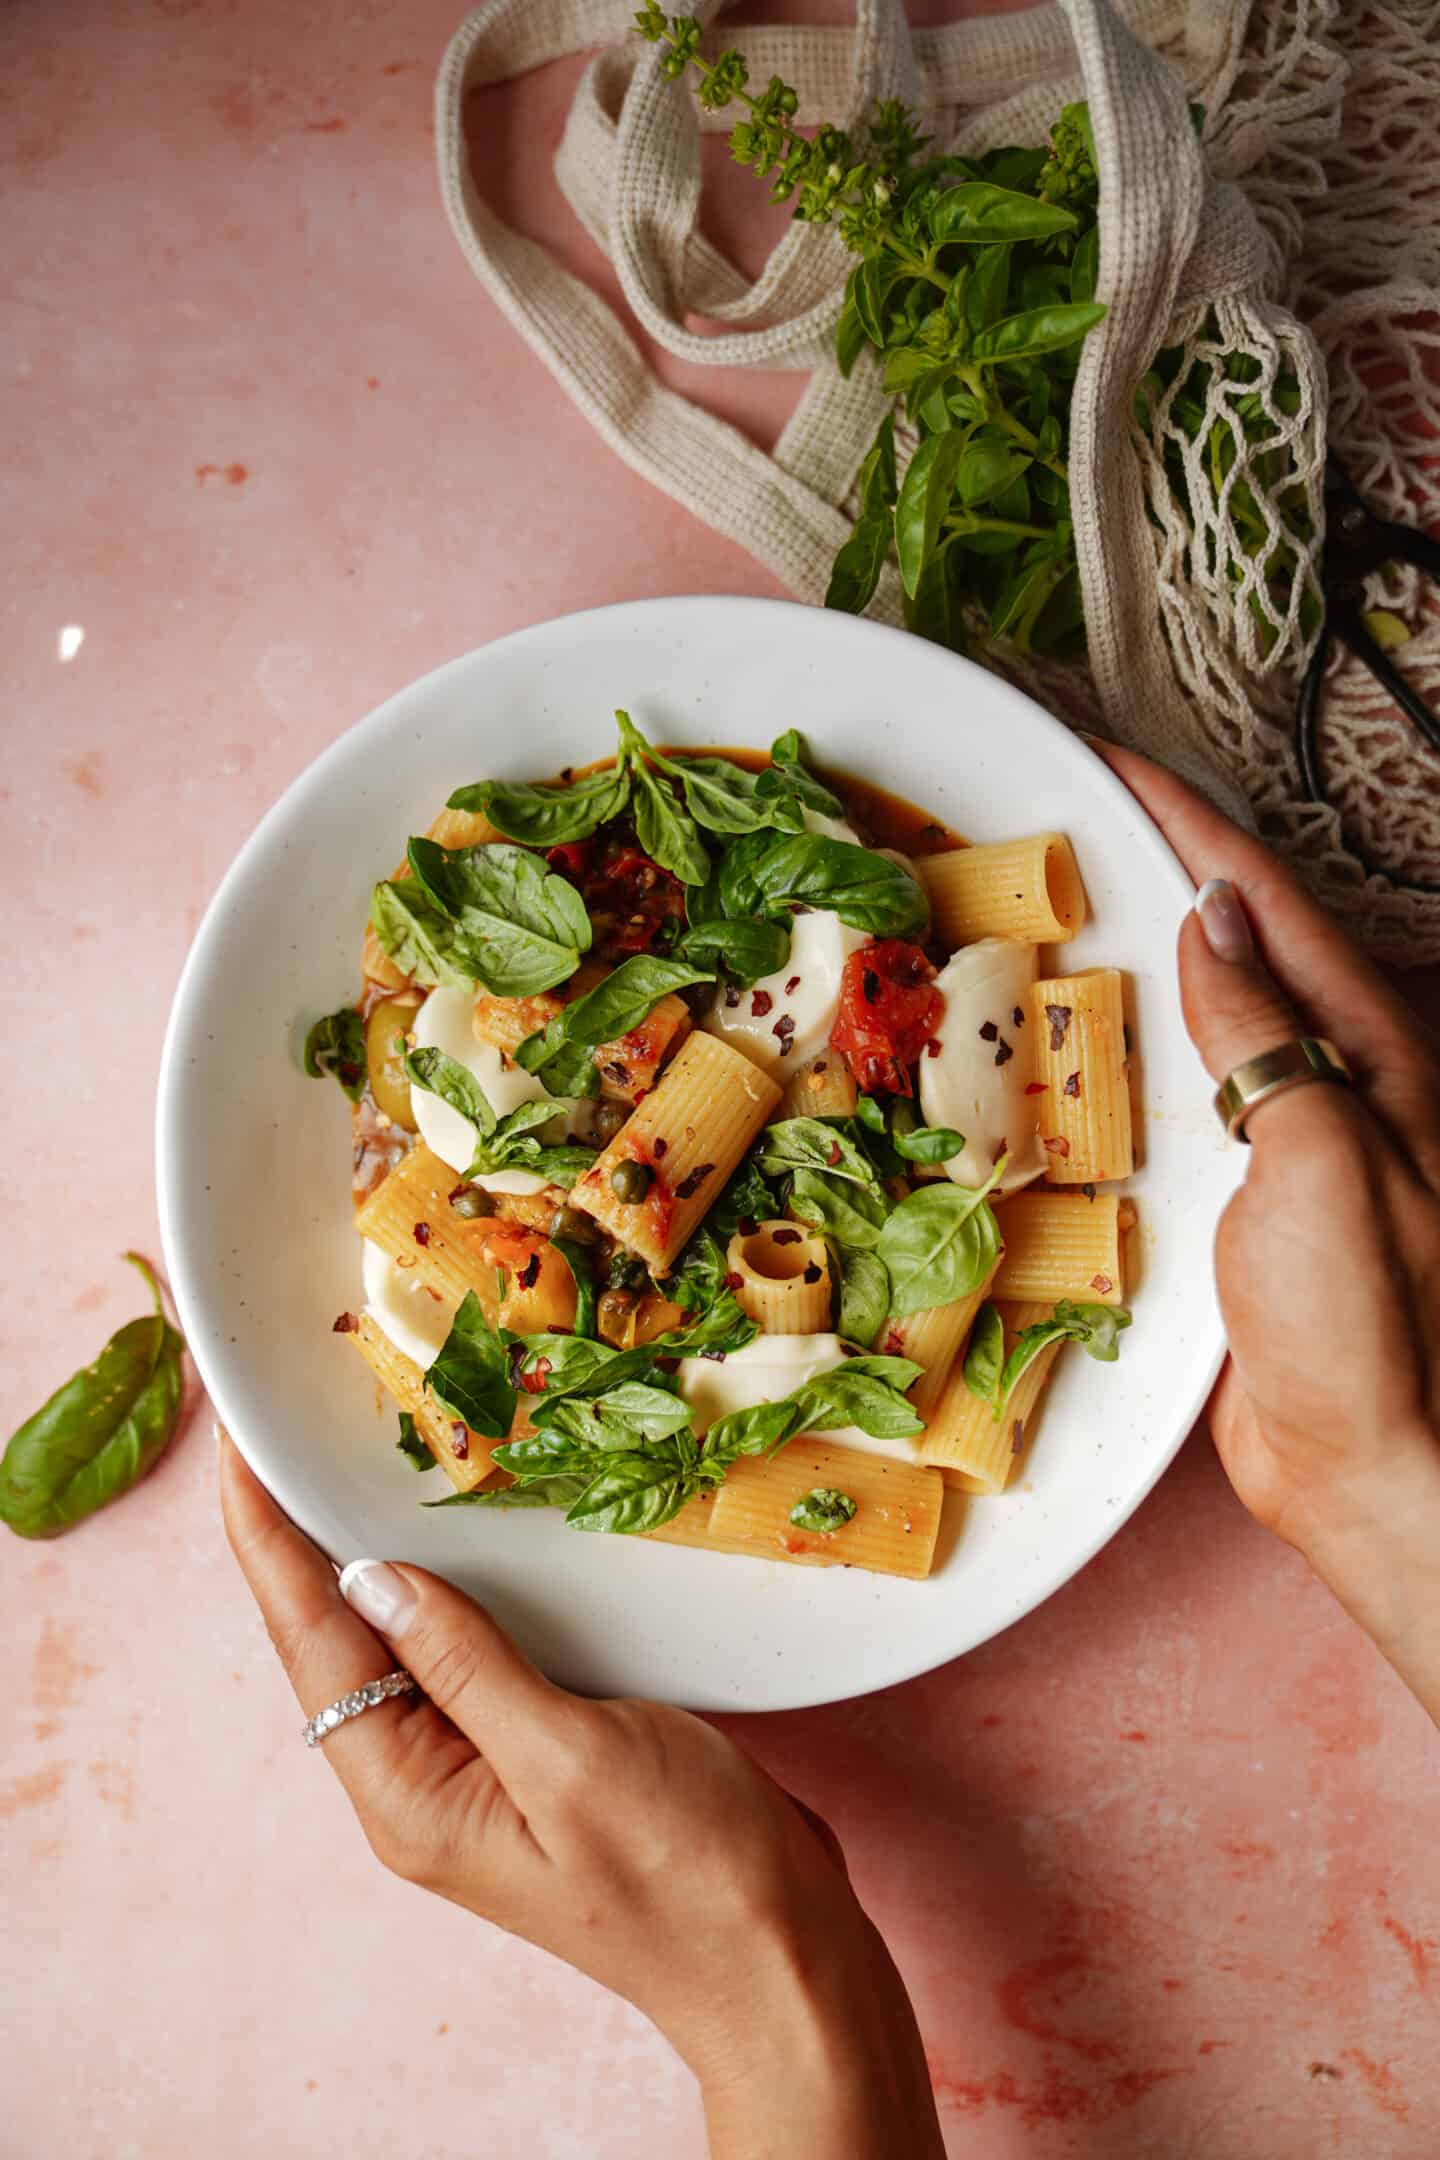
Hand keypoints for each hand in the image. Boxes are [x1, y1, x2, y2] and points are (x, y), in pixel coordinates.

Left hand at [218, 1436, 943, 2158]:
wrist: (782, 1961)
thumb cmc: (686, 1878)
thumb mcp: (571, 1761)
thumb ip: (468, 1666)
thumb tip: (368, 1578)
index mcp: (410, 1796)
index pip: (311, 1645)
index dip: (267, 1540)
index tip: (237, 1446)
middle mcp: (427, 1783)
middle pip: (337, 1641)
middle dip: (303, 1535)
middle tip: (283, 1425)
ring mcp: (482, 1768)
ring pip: (404, 1641)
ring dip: (376, 1553)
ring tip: (345, 1456)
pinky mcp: (541, 1747)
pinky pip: (471, 1652)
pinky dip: (458, 1585)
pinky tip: (462, 1535)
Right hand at [1094, 745, 1439, 1713]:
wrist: (1377, 1470)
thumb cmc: (1368, 1331)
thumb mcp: (1324, 1162)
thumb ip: (1268, 1038)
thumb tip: (1212, 921)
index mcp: (1375, 1055)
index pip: (1267, 905)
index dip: (1189, 823)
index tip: (1111, 758)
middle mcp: (1338, 1080)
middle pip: (1240, 939)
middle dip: (1161, 861)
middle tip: (1072, 809)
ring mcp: (1290, 1137)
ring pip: (1206, 1010)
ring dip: (1139, 945)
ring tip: (1063, 895)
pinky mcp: (1245, 1197)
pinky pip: (1180, 1091)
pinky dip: (1127, 1043)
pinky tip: (1081, 1038)